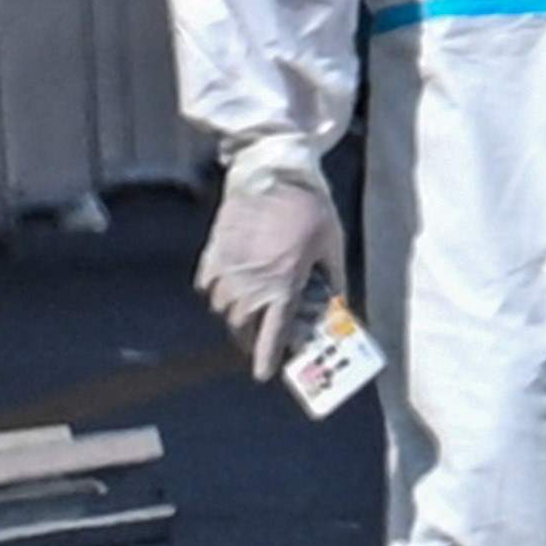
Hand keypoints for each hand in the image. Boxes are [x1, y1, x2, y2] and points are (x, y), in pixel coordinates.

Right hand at [198, 163, 343, 383]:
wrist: (273, 170)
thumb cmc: (309, 207)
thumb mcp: (332, 246)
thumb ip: (333, 281)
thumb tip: (337, 307)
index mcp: (283, 284)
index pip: (272, 334)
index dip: (267, 358)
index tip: (265, 374)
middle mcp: (251, 282)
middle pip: (244, 328)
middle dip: (252, 340)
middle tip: (262, 339)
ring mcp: (228, 268)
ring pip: (224, 310)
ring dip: (237, 317)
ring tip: (252, 311)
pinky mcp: (213, 252)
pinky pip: (209, 287)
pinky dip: (219, 293)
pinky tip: (234, 287)